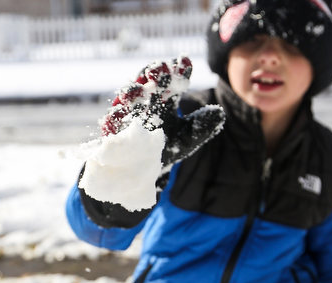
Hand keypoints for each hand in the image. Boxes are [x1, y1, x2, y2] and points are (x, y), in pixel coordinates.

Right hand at [79, 57, 224, 212]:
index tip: (184, 63)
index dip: (178, 70)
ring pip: (127, 97)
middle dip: (153, 74)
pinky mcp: (114, 131)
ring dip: (131, 92)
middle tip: (160, 69)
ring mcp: (128, 114)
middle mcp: (145, 101)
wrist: (146, 169)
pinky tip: (114, 117)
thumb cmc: (166, 148)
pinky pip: (111, 124)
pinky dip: (112, 120)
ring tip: (137, 90)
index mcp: (164, 98)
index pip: (172, 79)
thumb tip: (220, 113)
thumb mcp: (188, 137)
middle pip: (148, 81)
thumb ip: (203, 125)